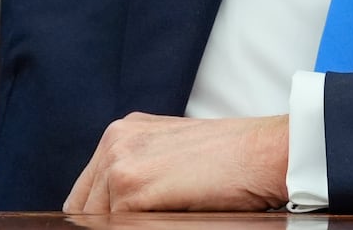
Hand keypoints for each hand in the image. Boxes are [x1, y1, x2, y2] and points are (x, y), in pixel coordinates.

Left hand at [63, 112, 288, 212]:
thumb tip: (121, 211)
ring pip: (99, 220)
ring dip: (124, 226)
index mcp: (123, 132)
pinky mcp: (132, 188)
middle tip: (148, 221)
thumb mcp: (174, 156)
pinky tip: (168, 221)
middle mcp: (116, 141)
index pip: (87, 192)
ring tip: (163, 218)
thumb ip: (142, 173)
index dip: (99, 218)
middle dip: (108, 223)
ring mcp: (120, 163)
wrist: (267, 152)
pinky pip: (117, 226)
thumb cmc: (234, 159)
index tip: (116, 225)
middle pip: (85, 208)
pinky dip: (140, 228)